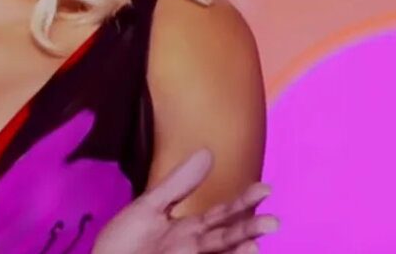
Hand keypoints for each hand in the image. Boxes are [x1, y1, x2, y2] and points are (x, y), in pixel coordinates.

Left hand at [93, 149, 278, 253]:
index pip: (223, 213)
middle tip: (273, 221)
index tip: (266, 188)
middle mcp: (194, 248)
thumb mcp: (149, 207)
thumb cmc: (122, 243)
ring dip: (240, 252)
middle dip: (249, 230)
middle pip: (228, 237)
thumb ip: (179, 184)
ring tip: (256, 244)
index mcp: (189, 229)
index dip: (244, 200)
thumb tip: (208, 152)